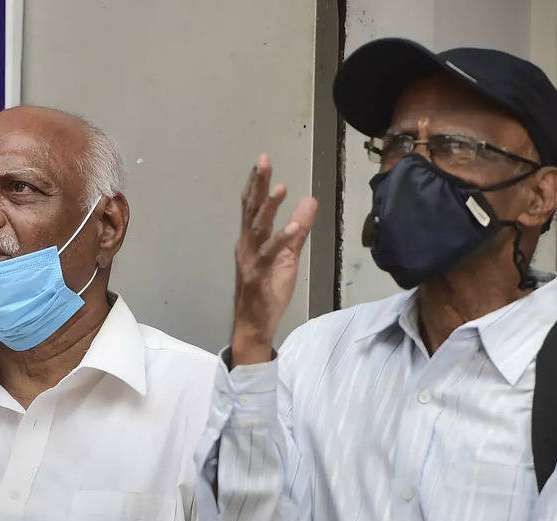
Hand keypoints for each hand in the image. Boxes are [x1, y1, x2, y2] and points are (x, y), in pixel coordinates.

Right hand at [232, 155, 317, 365]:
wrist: (254, 324)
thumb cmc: (268, 291)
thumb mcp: (288, 256)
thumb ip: (298, 230)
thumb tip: (310, 201)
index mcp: (252, 239)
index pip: (253, 206)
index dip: (257, 183)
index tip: (262, 161)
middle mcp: (247, 245)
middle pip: (251, 209)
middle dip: (257, 184)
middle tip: (263, 160)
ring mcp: (250, 259)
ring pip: (258, 228)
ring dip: (268, 208)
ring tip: (280, 188)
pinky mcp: (257, 275)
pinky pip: (269, 255)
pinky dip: (280, 240)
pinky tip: (292, 227)